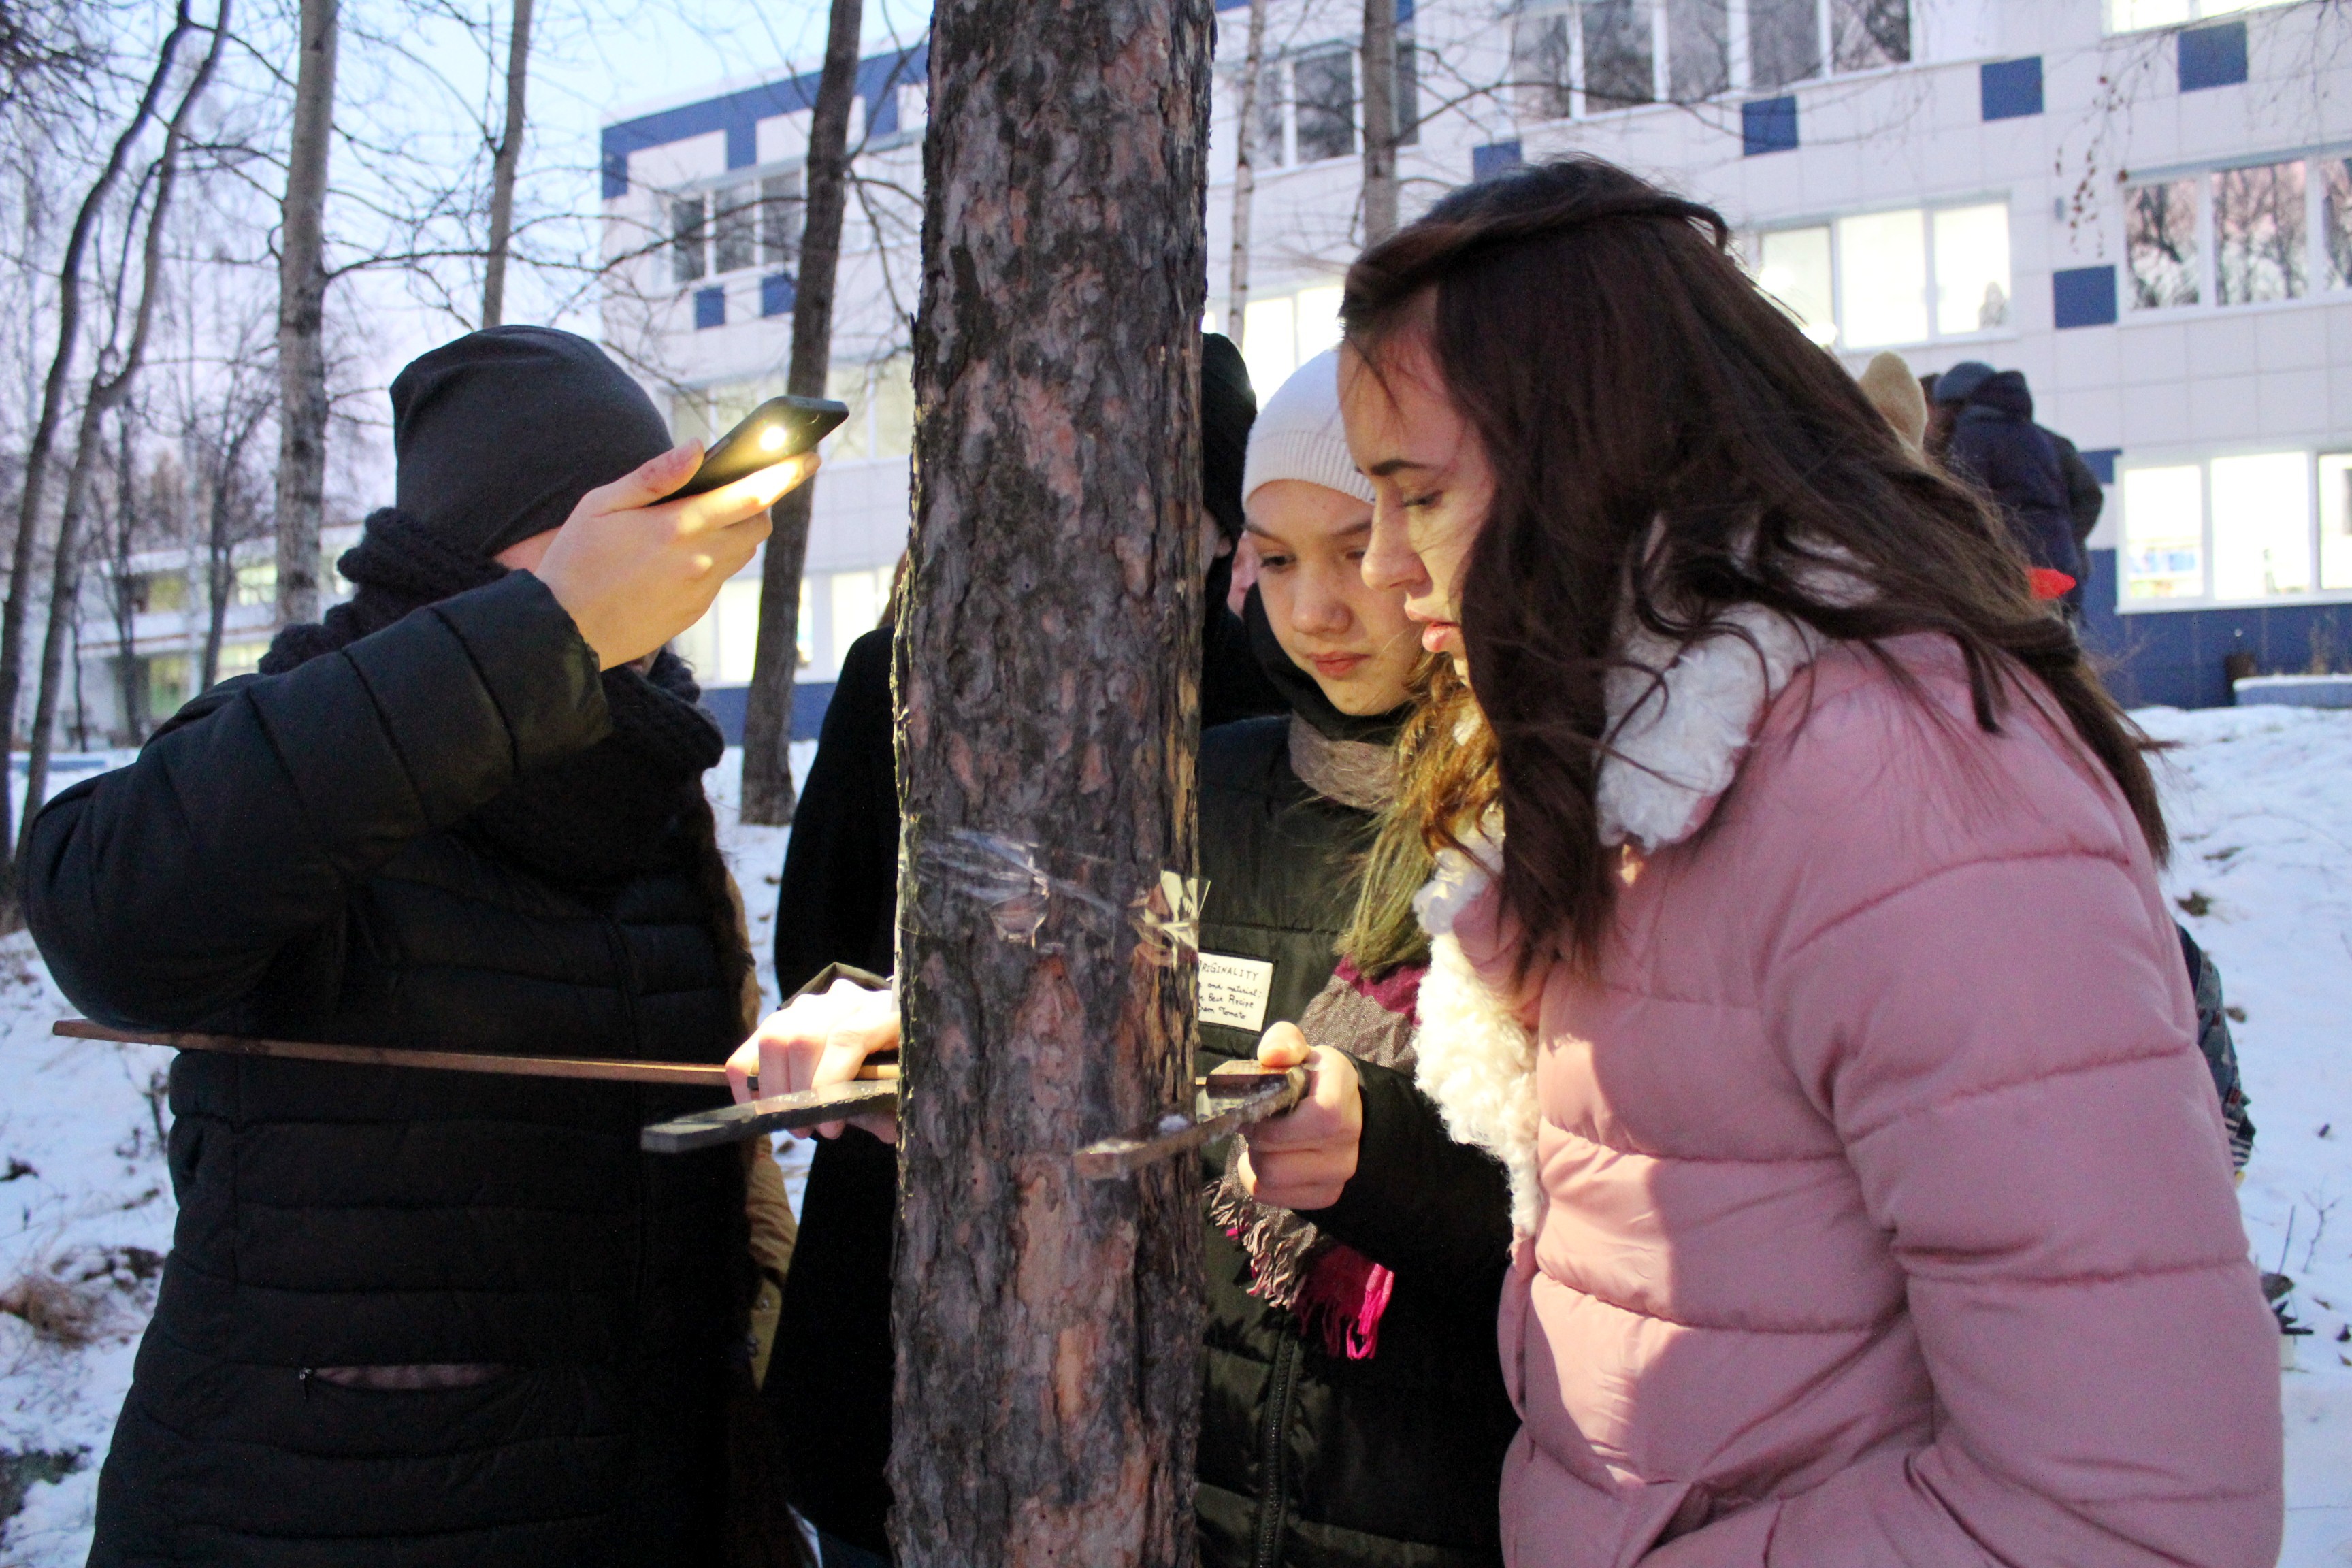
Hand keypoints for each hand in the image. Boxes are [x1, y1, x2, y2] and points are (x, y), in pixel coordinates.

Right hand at [532, 442, 817, 669]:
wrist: (562, 633)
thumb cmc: (574, 561)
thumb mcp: (601, 505)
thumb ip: (655, 475)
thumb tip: (696, 447)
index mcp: (677, 527)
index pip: (750, 496)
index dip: (785, 474)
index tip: (810, 457)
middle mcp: (699, 561)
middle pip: (758, 526)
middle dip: (758, 502)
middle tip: (738, 488)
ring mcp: (700, 590)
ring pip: (741, 553)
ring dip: (735, 531)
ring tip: (701, 519)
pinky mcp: (694, 612)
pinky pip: (719, 578)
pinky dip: (712, 559)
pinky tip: (676, 556)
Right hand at [726, 977, 898, 1141]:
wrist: (883, 1032)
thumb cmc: (894, 1063)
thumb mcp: (900, 1083)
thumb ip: (889, 1104)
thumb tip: (886, 1129)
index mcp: (883, 1011)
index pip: (846, 1038)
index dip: (830, 1086)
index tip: (830, 1128)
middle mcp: (844, 1000)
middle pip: (803, 1037)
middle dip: (796, 1093)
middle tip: (804, 1128)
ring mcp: (811, 1004)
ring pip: (774, 1036)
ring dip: (772, 1089)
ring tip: (787, 1120)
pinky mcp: (784, 1016)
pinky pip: (753, 1043)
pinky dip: (748, 1079)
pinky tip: (762, 1106)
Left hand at [1236, 1022, 1361, 1211]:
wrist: (1343, 1110)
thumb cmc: (1312, 1080)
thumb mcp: (1300, 1052)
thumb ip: (1284, 1042)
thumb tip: (1272, 1055)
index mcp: (1341, 1094)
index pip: (1318, 1117)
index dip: (1272, 1117)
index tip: (1259, 1105)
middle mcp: (1348, 1137)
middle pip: (1275, 1154)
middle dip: (1255, 1136)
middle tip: (1257, 1122)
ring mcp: (1339, 1172)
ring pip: (1270, 1177)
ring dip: (1255, 1157)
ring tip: (1264, 1140)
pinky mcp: (1324, 1195)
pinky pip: (1269, 1195)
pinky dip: (1257, 1179)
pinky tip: (1270, 1159)